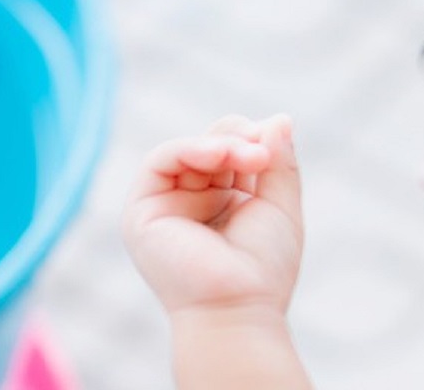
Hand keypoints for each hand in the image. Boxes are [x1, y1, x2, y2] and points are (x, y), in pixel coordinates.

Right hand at [123, 113, 302, 317]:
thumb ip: (279, 160)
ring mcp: (167, 204)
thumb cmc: (263, 268)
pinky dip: (190, 148)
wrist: (239, 307)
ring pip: (188, 148)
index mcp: (223, 201)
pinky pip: (160, 160)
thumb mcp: (280, 204)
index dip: (253, 139)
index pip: (233, 149)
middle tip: (262, 154)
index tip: (273, 150)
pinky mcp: (142, 211)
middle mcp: (192, 200)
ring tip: (250, 158)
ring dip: (222, 144)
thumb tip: (280, 117)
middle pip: (211, 143)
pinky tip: (219, 154)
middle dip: (240, 138)